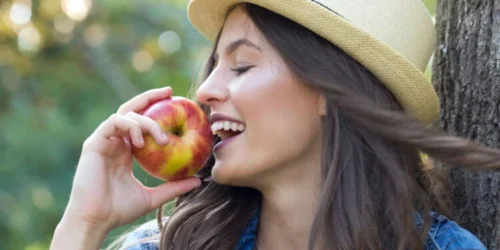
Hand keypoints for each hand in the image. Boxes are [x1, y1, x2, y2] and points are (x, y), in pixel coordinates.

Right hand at [61, 87, 200, 231]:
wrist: (96, 220)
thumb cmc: (120, 210)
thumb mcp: (153, 197)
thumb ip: (174, 187)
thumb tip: (199, 181)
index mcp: (126, 150)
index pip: (142, 122)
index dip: (157, 110)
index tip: (177, 103)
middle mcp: (115, 141)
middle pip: (132, 109)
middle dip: (151, 97)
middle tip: (170, 92)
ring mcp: (104, 140)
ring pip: (126, 115)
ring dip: (146, 121)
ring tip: (161, 138)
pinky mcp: (95, 143)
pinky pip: (114, 122)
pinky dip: (130, 126)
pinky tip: (140, 140)